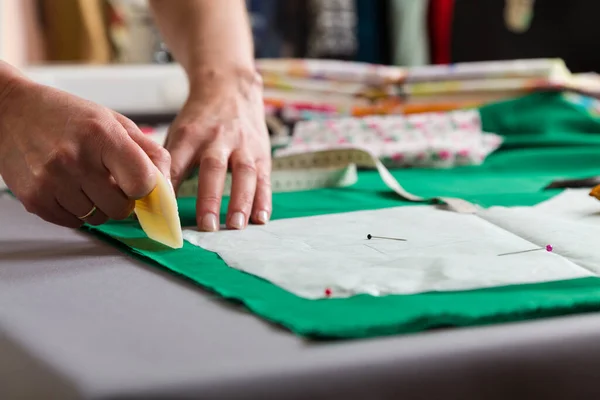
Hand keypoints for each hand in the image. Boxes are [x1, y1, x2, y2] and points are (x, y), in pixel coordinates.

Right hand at [0, 76, 169, 227]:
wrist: (10, 112)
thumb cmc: (66, 115)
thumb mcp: (113, 121)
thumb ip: (147, 151)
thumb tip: (167, 186)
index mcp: (101, 134)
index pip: (142, 183)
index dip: (146, 188)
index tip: (140, 184)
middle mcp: (75, 159)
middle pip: (121, 209)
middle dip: (123, 200)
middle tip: (110, 181)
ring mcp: (52, 181)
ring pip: (98, 219)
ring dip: (99, 206)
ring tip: (86, 180)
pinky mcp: (35, 199)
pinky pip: (73, 223)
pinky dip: (77, 212)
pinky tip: (68, 187)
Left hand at [165, 70, 270, 230]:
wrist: (230, 87)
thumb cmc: (199, 119)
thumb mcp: (178, 132)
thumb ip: (169, 163)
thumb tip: (153, 199)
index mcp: (189, 134)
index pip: (177, 164)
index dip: (171, 188)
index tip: (165, 213)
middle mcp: (217, 138)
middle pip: (213, 169)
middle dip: (210, 199)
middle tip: (207, 226)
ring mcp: (242, 145)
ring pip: (243, 173)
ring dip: (241, 201)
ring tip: (237, 226)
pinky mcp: (261, 151)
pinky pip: (264, 177)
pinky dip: (263, 199)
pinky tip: (261, 218)